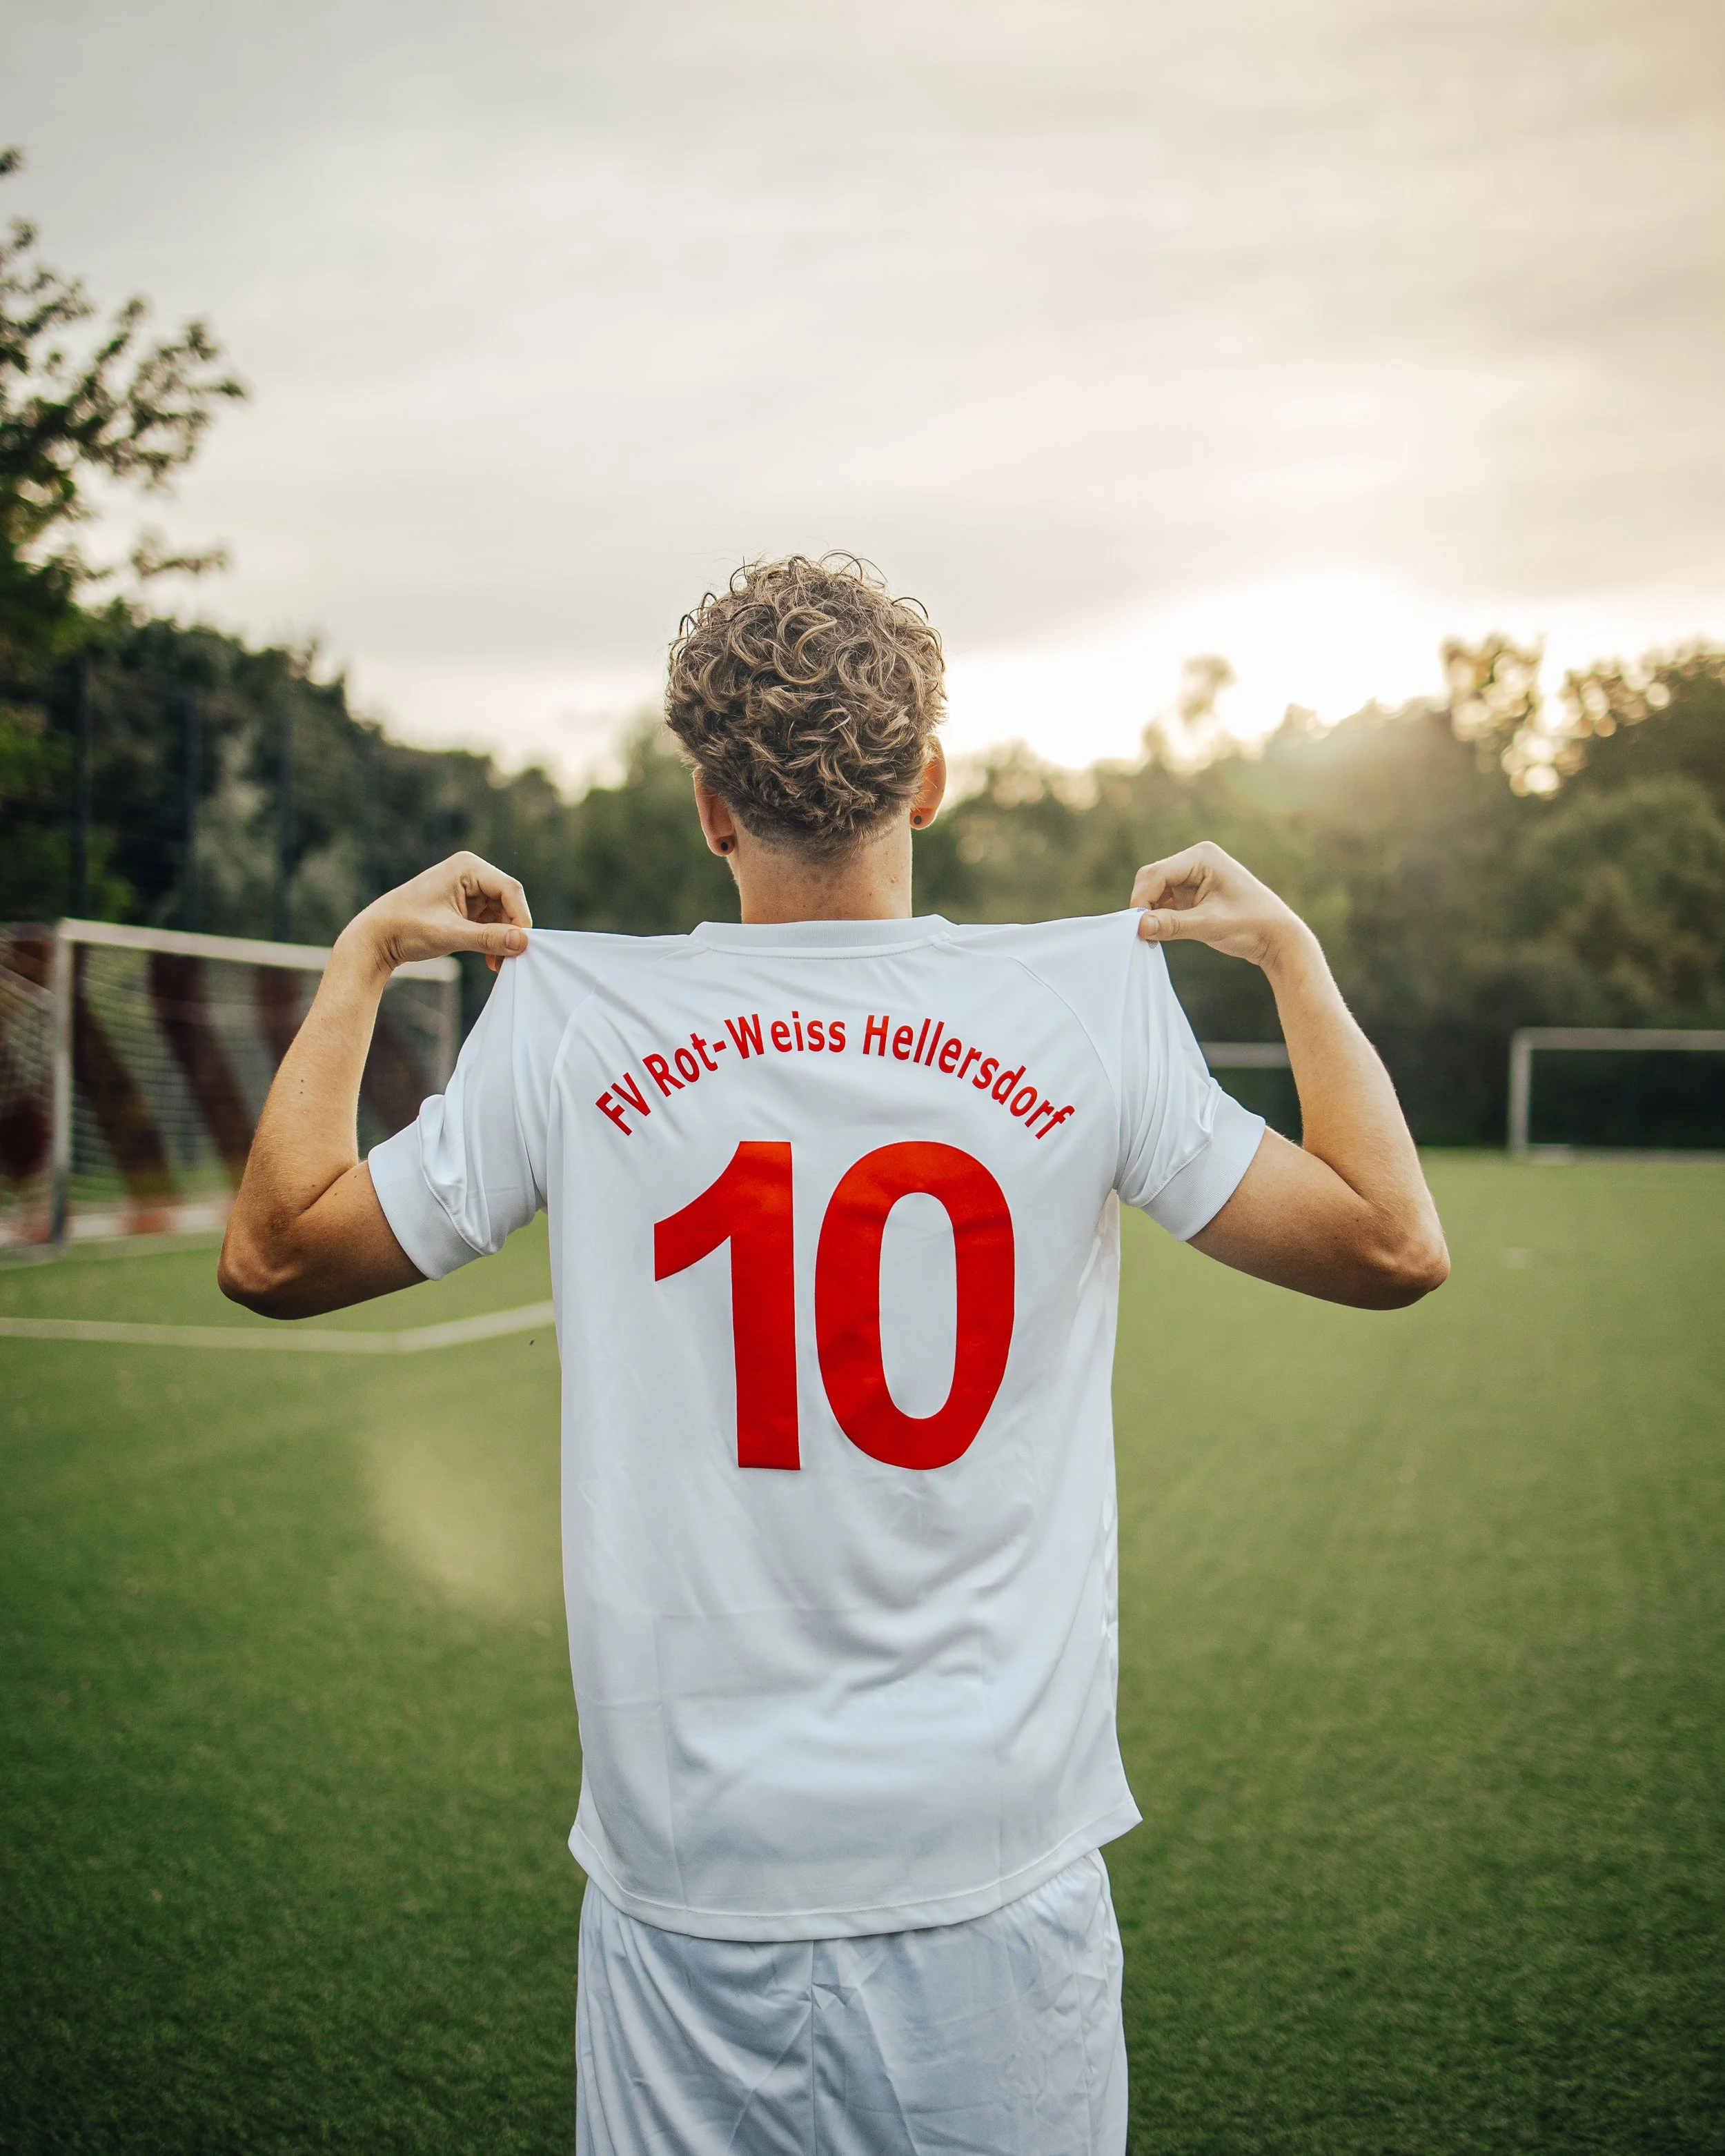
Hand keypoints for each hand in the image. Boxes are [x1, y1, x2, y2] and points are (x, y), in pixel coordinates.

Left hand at [340, 853, 531, 976]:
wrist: (376, 937)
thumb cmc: (406, 928)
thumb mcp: (450, 934)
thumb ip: (488, 938)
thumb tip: (522, 942)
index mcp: (467, 867)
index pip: (509, 889)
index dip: (520, 918)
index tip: (522, 946)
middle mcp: (470, 872)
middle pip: (508, 901)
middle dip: (510, 931)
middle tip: (510, 959)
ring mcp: (467, 888)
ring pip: (501, 914)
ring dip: (501, 939)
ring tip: (496, 963)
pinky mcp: (464, 905)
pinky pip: (489, 921)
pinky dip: (491, 939)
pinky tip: (489, 959)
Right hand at [1132, 842, 1310, 971]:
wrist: (1276, 937)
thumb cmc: (1251, 924)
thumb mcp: (1209, 925)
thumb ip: (1172, 925)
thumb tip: (1140, 927)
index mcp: (1201, 856)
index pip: (1156, 874)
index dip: (1142, 900)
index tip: (1138, 928)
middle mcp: (1195, 861)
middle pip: (1152, 880)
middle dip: (1145, 906)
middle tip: (1143, 933)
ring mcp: (1192, 877)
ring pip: (1155, 893)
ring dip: (1152, 913)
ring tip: (1155, 936)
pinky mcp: (1192, 894)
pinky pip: (1165, 903)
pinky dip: (1160, 918)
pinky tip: (1163, 934)